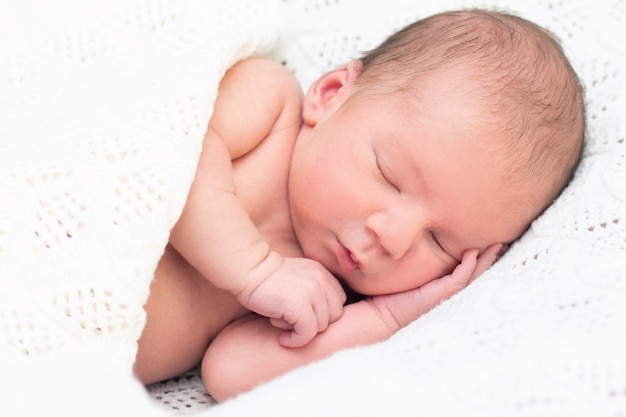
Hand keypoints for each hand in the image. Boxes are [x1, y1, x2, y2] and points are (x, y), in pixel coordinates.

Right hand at [236, 256, 346, 347]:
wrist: (248, 269)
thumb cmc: (266, 278)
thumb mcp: (297, 278)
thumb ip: (312, 291)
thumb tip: (321, 320)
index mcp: (322, 273)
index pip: (338, 301)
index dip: (322, 313)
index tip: (302, 316)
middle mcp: (321, 281)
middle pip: (335, 315)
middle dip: (315, 323)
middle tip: (292, 321)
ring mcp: (312, 292)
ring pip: (322, 327)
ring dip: (302, 331)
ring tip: (281, 322)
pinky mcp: (300, 306)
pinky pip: (308, 333)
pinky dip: (296, 341)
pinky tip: (282, 338)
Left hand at [367, 243, 502, 333]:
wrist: (382, 317)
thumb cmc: (392, 298)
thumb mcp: (410, 277)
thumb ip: (419, 263)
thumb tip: (414, 241)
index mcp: (446, 288)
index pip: (469, 271)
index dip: (482, 258)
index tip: (492, 242)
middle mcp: (451, 293)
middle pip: (478, 273)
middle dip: (491, 257)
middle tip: (504, 241)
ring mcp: (448, 295)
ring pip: (474, 275)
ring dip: (486, 259)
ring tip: (497, 244)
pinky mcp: (441, 295)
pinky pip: (459, 278)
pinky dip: (467, 265)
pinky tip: (472, 252)